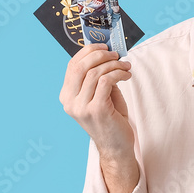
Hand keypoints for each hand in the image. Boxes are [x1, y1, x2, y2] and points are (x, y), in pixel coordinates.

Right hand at [59, 43, 133, 162]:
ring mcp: (81, 107)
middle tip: (116, 55)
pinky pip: (106, 81)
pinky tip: (126, 76)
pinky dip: (118, 74)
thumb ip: (99, 76)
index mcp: (67, 96)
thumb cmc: (110, 118)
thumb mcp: (100, 94)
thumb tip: (107, 53)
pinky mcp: (96, 110)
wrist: (116, 146)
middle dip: (101, 55)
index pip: (72, 65)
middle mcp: (70, 102)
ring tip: (126, 66)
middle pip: (81, 66)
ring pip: (95, 72)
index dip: (88, 51)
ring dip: (114, 65)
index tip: (104, 46)